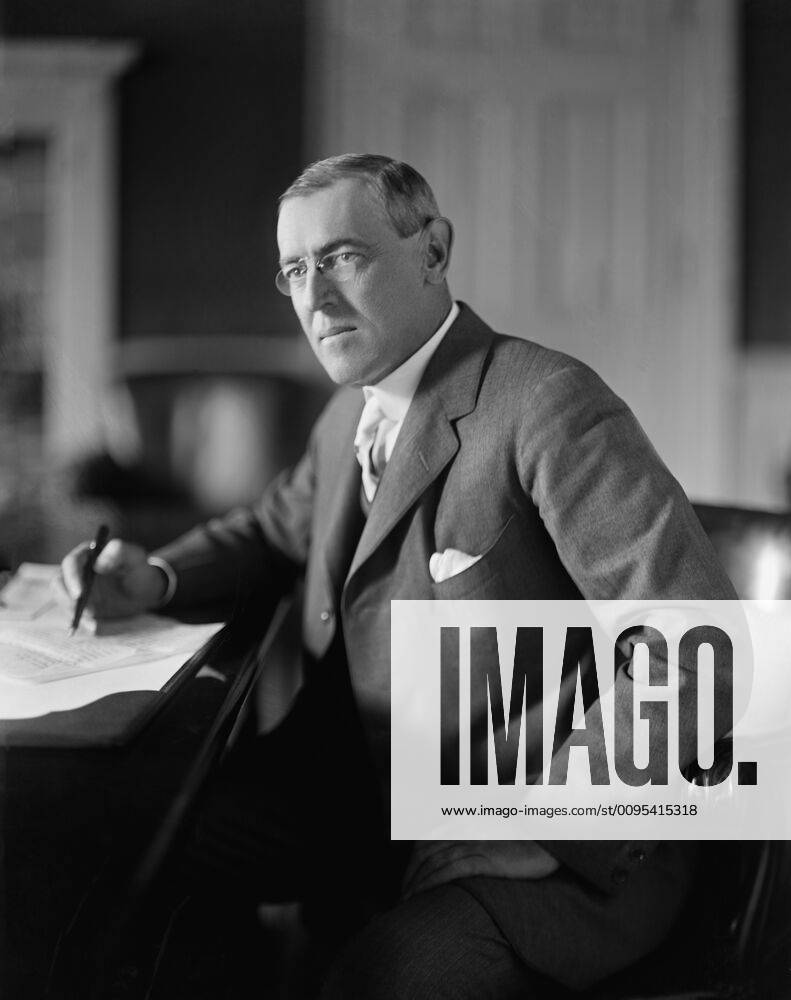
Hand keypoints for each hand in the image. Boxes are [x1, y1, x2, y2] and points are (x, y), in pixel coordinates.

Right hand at [58, 538, 167, 619]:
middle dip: (68, 600)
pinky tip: (94, 628)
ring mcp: (75, 588)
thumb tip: (98, 563)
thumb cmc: (139, 570)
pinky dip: (82, 622)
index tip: (80, 595)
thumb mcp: (136, 558)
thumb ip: (121, 552)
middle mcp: (76, 570)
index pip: (71, 563)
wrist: (144, 590)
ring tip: (95, 621)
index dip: (72, 578)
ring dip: (75, 613)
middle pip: (59, 583)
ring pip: (63, 601)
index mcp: (87, 554)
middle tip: (88, 612)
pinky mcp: (78, 604)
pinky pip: (73, 615)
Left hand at [402, 840, 558, 898]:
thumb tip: (459, 864)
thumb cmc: (525, 841)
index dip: (412, 863)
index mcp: (464, 824)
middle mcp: (465, 830)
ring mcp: (474, 842)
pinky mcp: (485, 857)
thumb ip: (474, 843)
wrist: (551, 839)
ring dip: (415, 883)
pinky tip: (421, 895)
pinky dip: (431, 883)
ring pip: (433, 862)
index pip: (426, 841)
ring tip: (406, 902)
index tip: (407, 883)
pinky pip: (450, 870)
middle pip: (424, 852)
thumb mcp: (493, 839)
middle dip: (409, 875)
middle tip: (401, 898)